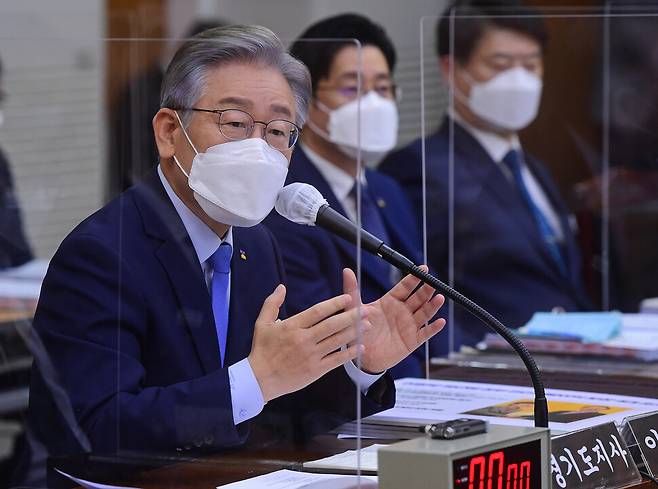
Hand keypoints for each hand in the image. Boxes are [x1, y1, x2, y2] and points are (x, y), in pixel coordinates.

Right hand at [248, 284, 370, 401]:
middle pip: (332, 325)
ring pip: (336, 341)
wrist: (259, 380)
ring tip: (367, 325)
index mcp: (292, 326)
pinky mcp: (315, 370)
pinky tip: (360, 347)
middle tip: (365, 310)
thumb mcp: (262, 324)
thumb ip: (272, 303)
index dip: (335, 303)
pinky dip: (349, 353)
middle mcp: (304, 340)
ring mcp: (311, 355)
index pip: (318, 311)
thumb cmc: (262, 350)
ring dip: (354, 332)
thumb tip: (281, 287)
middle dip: (351, 316)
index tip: (348, 298)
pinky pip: (335, 360)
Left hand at [342, 267, 444, 373]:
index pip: (405, 287)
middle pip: (418, 298)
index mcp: (390, 301)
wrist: (361, 357)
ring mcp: (409, 325)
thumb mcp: (354, 309)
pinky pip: (425, 333)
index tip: (423, 268)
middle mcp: (402, 311)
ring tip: (439, 298)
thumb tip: (346, 270)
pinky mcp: (412, 341)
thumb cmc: (359, 331)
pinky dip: (434, 328)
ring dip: (433, 306)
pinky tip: (440, 322)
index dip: (414, 278)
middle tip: (432, 282)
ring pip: (424, 313)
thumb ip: (352, 290)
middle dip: (426, 290)